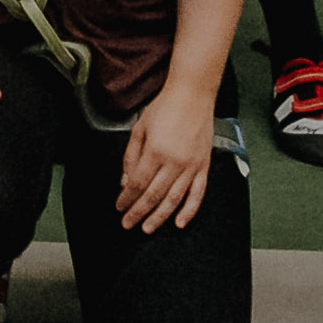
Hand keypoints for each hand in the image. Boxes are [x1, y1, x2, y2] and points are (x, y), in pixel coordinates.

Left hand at [115, 84, 217, 232]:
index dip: (127, 199)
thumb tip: (126, 182)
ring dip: (160, 217)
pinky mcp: (203, 166)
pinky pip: (198, 194)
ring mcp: (191, 166)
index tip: (119, 208)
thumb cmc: (165, 107)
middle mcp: (174, 162)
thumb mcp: (139, 128)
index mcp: (156, 151)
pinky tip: (179, 222)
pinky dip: (189, 210)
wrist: (192, 94)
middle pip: (154, 195)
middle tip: (128, 224)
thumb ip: (131, 157)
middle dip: (139, 212)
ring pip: (174, 199)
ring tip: (148, 228)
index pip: (138, 184)